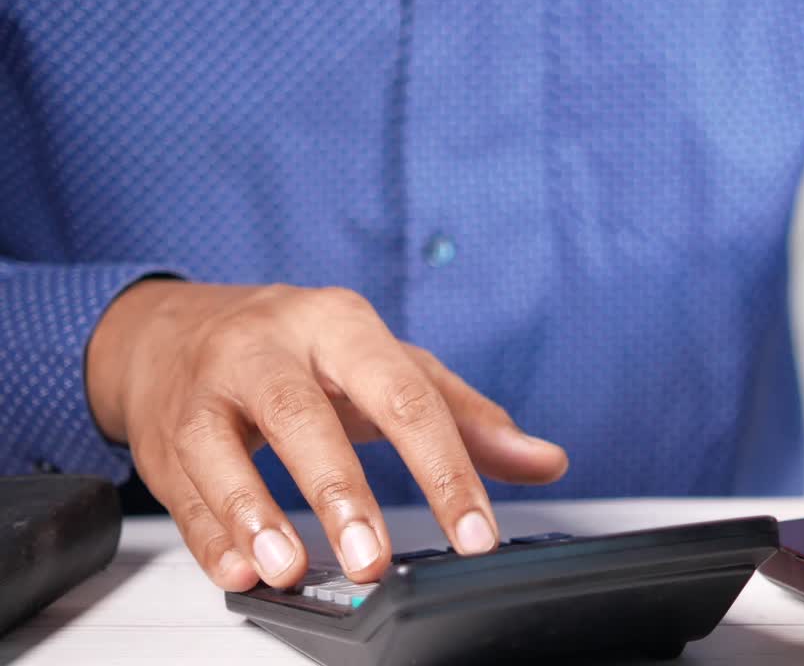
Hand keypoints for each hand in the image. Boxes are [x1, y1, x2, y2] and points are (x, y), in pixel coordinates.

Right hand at [87, 281, 567, 590]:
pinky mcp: (165, 432)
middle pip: (303, 413)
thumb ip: (466, 416)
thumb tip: (546, 461)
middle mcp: (269, 346)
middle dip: (340, 491)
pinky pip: (181, 487)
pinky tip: (239, 570)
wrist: (175, 329)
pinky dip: (209, 534)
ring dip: (255, 513)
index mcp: (342, 326)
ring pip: (223, 446)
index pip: (405, 396)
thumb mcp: (388, 365)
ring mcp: (208, 386)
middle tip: (373, 558)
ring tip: (290, 568)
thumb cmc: (302, 351)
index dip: (445, 468)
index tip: (475, 533)